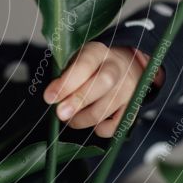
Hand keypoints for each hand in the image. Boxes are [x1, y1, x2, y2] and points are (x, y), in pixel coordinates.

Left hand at [43, 42, 164, 137]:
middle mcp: (116, 68)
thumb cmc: (89, 66)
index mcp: (98, 52)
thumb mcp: (75, 61)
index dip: (67, 83)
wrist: (124, 66)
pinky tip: (92, 123)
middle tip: (60, 114)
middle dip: (78, 101)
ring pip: (106, 109)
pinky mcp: (133, 107)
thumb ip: (64, 76)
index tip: (49, 97)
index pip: (84, 65)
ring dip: (82, 119)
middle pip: (102, 83)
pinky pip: (117, 125)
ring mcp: (128, 88)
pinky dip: (101, 129)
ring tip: (69, 118)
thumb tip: (52, 97)